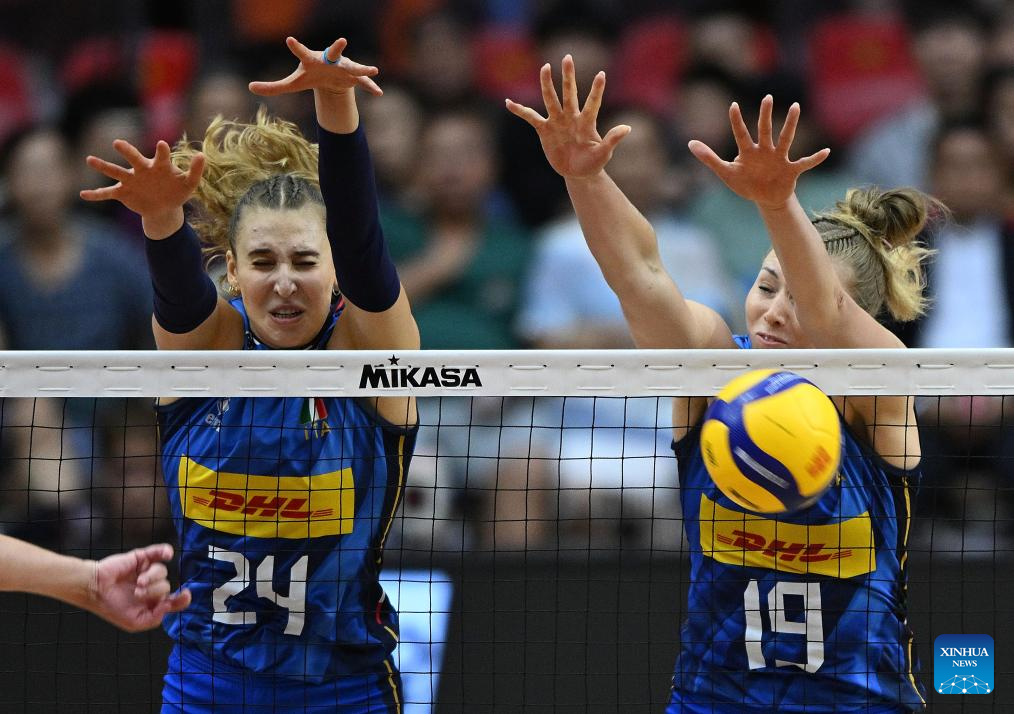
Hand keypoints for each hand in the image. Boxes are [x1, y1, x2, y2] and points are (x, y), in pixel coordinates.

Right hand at [81, 140, 203, 237]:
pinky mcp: (123, 192)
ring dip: (103, 166)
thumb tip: (202, 155)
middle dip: (127, 151)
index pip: (161, 156)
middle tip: (117, 143)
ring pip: (115, 172)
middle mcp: (142, 169)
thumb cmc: (177, 191)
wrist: (164, 208)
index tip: (162, 144)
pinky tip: (83, 194)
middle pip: (133, 158)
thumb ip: (195, 171)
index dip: (162, 151)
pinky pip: (107, 192)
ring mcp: (131, 180)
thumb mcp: (189, 184)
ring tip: (89, 159)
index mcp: (159, 166)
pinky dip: (96, 194)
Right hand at [88, 543, 190, 632]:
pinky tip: (167, 555)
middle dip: (153, 591)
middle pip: (166, 587)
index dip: (182, 599)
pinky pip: (159, 552)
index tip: (185, 594)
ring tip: (137, 583)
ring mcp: (148, 571)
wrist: (94, 590)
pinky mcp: (142, 558)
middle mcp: (153, 586)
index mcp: (153, 602)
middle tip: (137, 593)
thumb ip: (154, 618)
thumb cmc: (111, 606)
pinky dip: (165, 551)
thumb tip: (168, 605)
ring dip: (151, 578)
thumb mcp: (134, 622)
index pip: (174, 600)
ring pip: (162, 571)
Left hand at [249, 36, 381, 97]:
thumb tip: (250, 87)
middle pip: (333, 52)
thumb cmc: (310, 76)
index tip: (288, 39)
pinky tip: (379, 93)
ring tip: (373, 69)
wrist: (330, 79)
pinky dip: (370, 87)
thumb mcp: (291, 84)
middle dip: (337, 47)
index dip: (295, 47)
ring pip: (353, 67)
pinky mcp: (353, 78)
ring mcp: (343, 68)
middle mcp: (329, 61)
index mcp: (312, 60)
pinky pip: (363, 83)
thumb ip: (272, 86)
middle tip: (342, 41)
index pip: (301, 52)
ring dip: (362, 69)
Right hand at [506, 55, 629, 179]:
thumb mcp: (603, 153)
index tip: (601, 74)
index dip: (596, 90)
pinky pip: (531, 117)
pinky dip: (520, 110)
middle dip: (568, 77)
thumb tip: (628, 128)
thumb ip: (612, 140)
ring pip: (551, 99)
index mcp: (586, 122)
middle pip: (569, 93)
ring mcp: (557, 122)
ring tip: (545, 68)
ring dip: (547, 84)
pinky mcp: (544, 130)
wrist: (578, 173)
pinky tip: (509, 102)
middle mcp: (571, 117)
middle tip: (568, 58)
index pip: (592, 103)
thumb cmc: (593, 162)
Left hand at [688, 95, 829, 209]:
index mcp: (748, 152)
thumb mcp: (725, 172)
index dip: (737, 122)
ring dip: (789, 124)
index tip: (733, 105)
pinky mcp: (791, 170)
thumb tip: (690, 143)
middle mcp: (765, 151)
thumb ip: (709, 158)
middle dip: (765, 115)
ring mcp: (779, 158)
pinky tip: (825, 151)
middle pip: (764, 130)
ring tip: (795, 107)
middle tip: (767, 97)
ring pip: (785, 139)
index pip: (740, 134)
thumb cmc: (745, 183)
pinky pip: (805, 163)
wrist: (765, 198)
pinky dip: (815, 158)